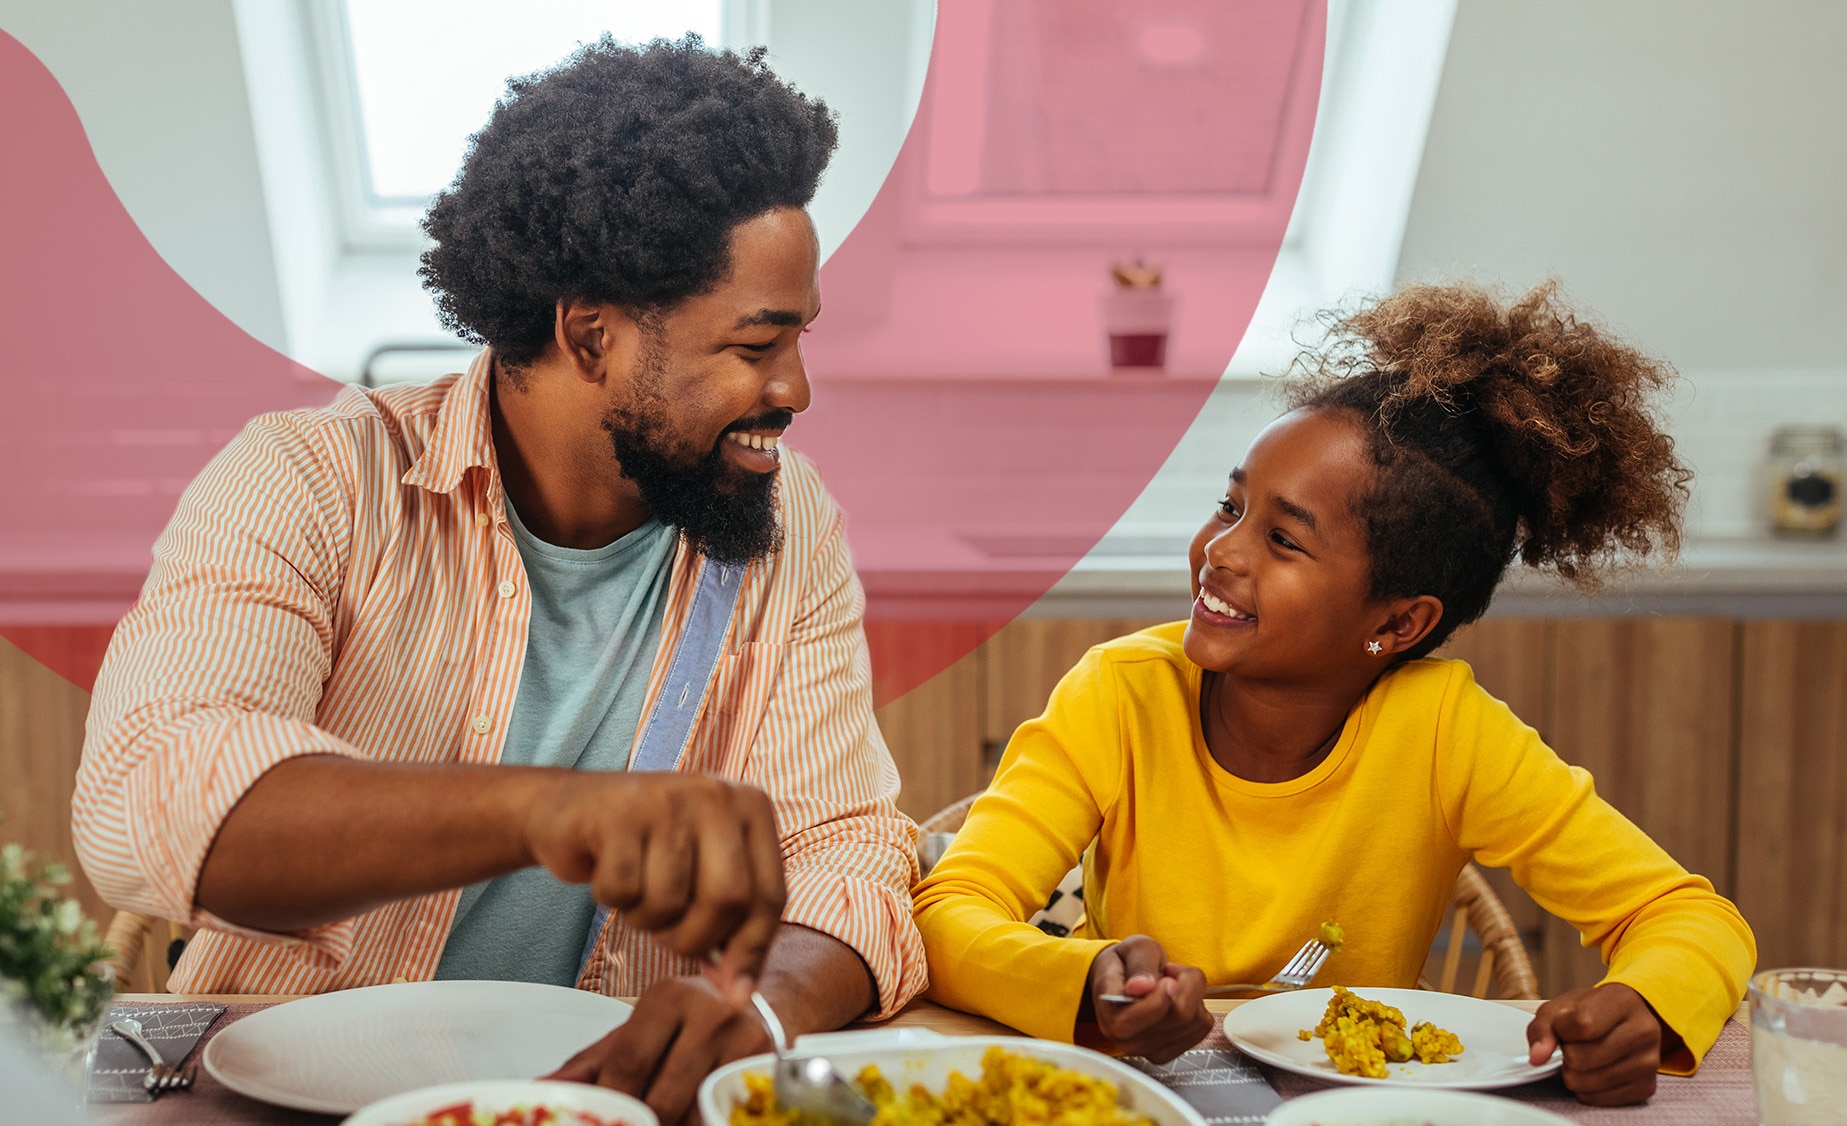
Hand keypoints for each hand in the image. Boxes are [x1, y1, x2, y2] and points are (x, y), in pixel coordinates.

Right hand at [524, 772, 784, 984]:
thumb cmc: (645, 852)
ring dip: (646, 918)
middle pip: (727, 899)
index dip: (752, 950)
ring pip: (670, 900)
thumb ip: (730, 928)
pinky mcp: (618, 813)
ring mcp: (667, 799)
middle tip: (668, 935)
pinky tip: (609, 872)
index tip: (734, 992)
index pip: (770, 894)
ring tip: (637, 890)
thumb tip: (739, 995)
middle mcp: (716, 794)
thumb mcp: (700, 878)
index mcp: (751, 806)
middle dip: (695, 938)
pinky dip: (613, 898)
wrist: (570, 811)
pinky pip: (623, 890)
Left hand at [549, 973, 770, 1123]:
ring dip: (672, 1125)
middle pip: (662, 1100)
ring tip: (661, 1118)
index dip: (612, 1105)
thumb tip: (540, 1088)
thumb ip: (592, 1063)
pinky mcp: (769, 1070)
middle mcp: (711, 1014)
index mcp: (669, 996)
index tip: (601, 1121)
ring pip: (694, 1117)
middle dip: (641, 1124)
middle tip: (632, 1122)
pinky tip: (690, 1118)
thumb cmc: (697, 1017)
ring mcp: (746, 1043)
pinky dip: (701, 1123)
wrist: (771, 1000)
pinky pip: (723, 1117)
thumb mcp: (642, 1028)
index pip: (628, 1066)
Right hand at [1085, 935, 1210, 1062]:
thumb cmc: (1126, 963)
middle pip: (1178, 1016)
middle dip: (1184, 984)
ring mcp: (1146, 1049)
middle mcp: (1124, 1037)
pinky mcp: (1168, 1053)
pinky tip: (1178, 1001)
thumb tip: (1143, 986)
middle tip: (1170, 971)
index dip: (1159, 1000)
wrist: (1123, 981)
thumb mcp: (1133, 948)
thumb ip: (1140, 964)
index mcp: (1109, 1010)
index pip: (1132, 1021)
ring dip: (1192, 994)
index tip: (1170, 980)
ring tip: (1171, 984)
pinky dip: (1198, 1008)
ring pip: (1193, 1021)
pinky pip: (1202, 1028)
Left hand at [1525, 982, 1662, 1104]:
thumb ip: (1542, 1027)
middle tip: (1575, 1044)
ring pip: (1586, 1082)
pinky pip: (1596, 1099)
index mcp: (1623, 1001)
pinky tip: (1595, 1071)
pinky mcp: (1646, 1087)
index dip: (1561, 1028)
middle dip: (1566, 1053)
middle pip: (1580, 1058)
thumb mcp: (1562, 1006)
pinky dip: (1586, 1089)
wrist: (1627, 1019)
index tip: (1564, 1025)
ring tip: (1585, 1056)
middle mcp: (1643, 1031)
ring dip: (1573, 1073)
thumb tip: (1537, 1056)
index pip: (1580, 1025)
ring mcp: (1649, 1062)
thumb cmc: (1593, 1010)